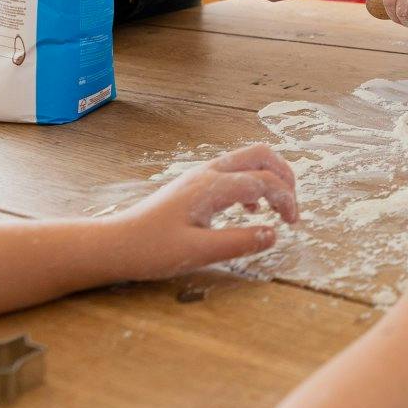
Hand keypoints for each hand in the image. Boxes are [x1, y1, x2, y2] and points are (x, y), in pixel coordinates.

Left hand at [100, 145, 298, 278]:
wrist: (114, 244)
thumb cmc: (150, 249)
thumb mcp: (197, 252)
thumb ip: (238, 243)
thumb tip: (273, 234)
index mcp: (211, 187)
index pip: (263, 181)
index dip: (286, 199)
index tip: (293, 224)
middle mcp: (208, 173)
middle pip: (260, 154)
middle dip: (284, 175)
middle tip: (292, 205)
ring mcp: (200, 176)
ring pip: (247, 160)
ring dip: (269, 177)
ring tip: (276, 208)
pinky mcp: (194, 184)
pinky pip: (233, 172)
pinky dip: (251, 185)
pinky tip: (247, 211)